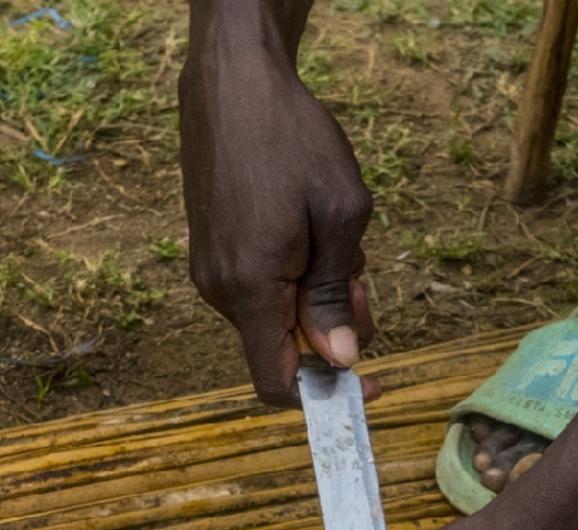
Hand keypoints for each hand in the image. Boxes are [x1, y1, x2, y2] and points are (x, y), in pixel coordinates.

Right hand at [180, 42, 377, 406]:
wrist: (233, 83)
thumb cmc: (291, 139)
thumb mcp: (340, 214)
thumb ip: (336, 294)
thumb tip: (339, 359)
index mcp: (251, 288)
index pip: (275, 384)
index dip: (324, 397)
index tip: (366, 383)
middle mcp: (221, 291)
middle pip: (283, 350)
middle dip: (333, 331)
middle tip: (363, 280)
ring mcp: (211, 271)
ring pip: (275, 317)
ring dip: (316, 298)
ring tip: (337, 238)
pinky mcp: (212, 252)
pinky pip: (261, 290)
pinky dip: (294, 278)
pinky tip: (310, 231)